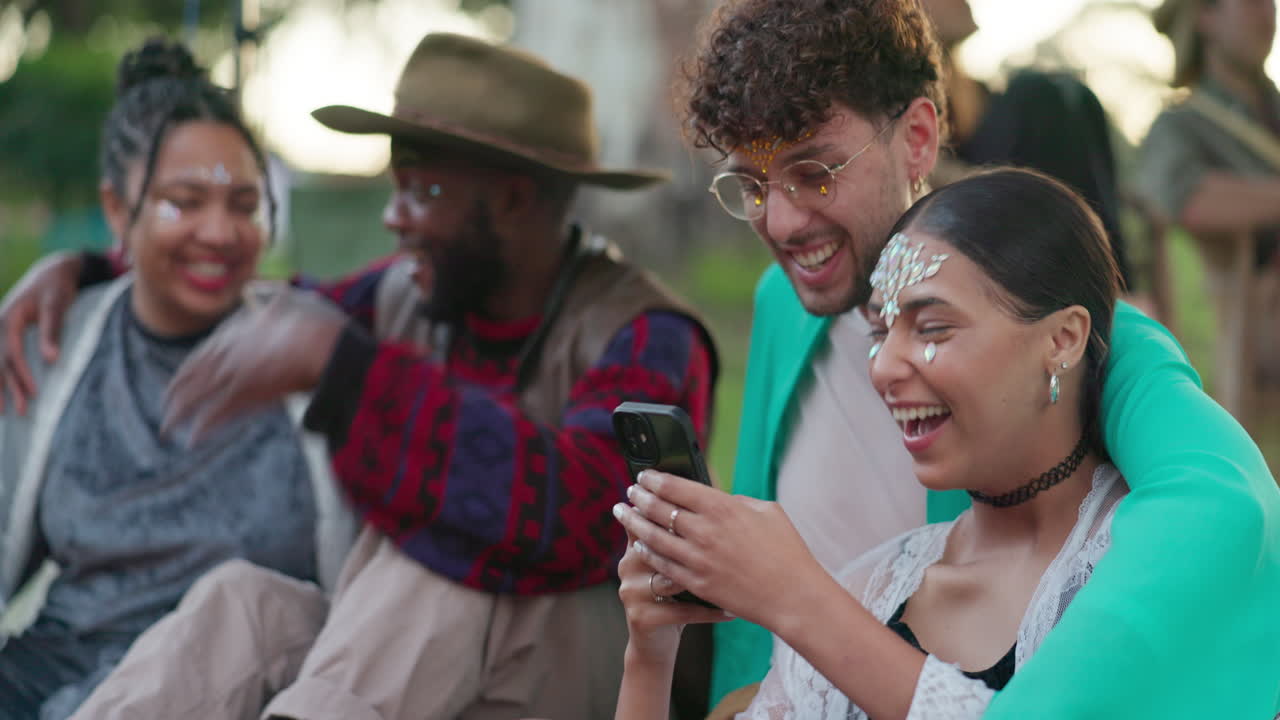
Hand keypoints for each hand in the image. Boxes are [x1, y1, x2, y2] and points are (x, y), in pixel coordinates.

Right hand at [1, 252, 83, 414]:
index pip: (11, 352)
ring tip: (6, 411)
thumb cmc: (56, 287)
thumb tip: (51, 359)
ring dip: (1, 386)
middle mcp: (0, 325)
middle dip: (6, 387)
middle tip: (16, 411)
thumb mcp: (57, 304)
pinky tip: (1, 393)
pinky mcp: (7, 335)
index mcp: (8, 318)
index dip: (21, 374)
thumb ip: (52, 330)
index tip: (34, 394)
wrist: (53, 271)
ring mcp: (1, 330)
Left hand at [162, 290, 346, 441]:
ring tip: (166, 429)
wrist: (321, 345)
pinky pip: (215, 415)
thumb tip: (276, 288)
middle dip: (174, 394)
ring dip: (178, 415)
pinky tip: (192, 440)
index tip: (176, 382)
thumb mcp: (290, 302)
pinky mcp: (244, 395)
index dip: (185, 372)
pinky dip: (202, 429)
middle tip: (165, 406)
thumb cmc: (312, 324)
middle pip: (191, 377)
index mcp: (234, 334)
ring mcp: (232, 374)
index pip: (200, 355)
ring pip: (194, 397)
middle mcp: (226, 354)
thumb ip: (275, 297)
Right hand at [612, 521, 730, 666]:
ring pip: (671, 577)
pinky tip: (730, 613)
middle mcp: (629, 565)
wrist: (653, 644)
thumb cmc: (672, 598)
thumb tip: (706, 507)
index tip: (705, 505)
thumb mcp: (669, 565)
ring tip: (732, 576)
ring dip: (704, 578)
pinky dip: (709, 612)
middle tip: (727, 538)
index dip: (675, 510)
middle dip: (693, 539)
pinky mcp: (642, 617)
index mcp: (637, 546)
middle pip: (659, 542)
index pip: (653, 518)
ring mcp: (632, 591)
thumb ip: (677, 536)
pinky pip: (681, 610)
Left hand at [614, 470, 829, 632]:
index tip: (644, 476)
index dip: (654, 479)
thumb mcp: (767, 511)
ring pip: (653, 537)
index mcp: (723, 507)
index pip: (675, 486)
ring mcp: (698, 559)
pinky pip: (663, 565)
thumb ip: (738, 501)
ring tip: (623, 514)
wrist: (793, 595)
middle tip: (629, 493)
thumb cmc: (787, 551)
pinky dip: (647, 553)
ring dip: (634, 523)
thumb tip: (718, 498)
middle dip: (639, 498)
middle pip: (659, 509)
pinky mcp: (697, 583)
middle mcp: (705, 531)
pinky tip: (638, 545)